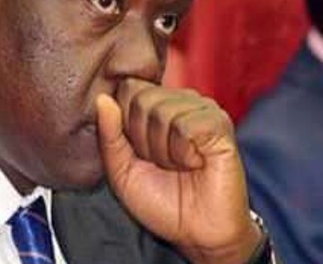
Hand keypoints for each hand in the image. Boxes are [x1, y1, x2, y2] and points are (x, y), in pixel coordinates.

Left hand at [96, 78, 261, 263]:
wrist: (197, 234)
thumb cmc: (162, 202)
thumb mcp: (121, 170)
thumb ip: (109, 135)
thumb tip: (102, 99)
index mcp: (158, 106)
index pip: (128, 89)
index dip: (125, 125)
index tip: (140, 154)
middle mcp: (181, 101)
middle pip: (142, 99)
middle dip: (144, 140)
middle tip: (163, 164)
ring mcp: (203, 110)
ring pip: (162, 112)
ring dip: (164, 151)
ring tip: (180, 166)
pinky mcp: (220, 124)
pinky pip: (185, 126)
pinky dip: (184, 153)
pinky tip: (196, 164)